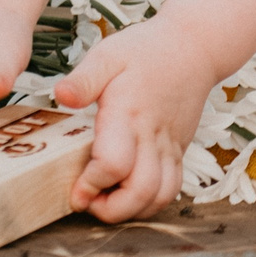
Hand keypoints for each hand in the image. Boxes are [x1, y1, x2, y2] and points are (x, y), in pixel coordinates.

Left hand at [56, 14, 217, 219]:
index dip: (91, 184)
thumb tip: (61, 96)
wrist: (194, 46)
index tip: (75, 189)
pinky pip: (172, 188)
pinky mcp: (178, 150)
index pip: (114, 164)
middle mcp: (152, 135)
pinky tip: (129, 192)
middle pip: (140, 191)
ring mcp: (169, 146)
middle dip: (110, 209)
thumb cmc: (145, 50)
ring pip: (159, 196)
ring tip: (106, 199)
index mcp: (128, 113)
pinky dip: (151, 202)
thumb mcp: (109, 54)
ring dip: (131, 210)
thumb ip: (84, 78)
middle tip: (87, 201)